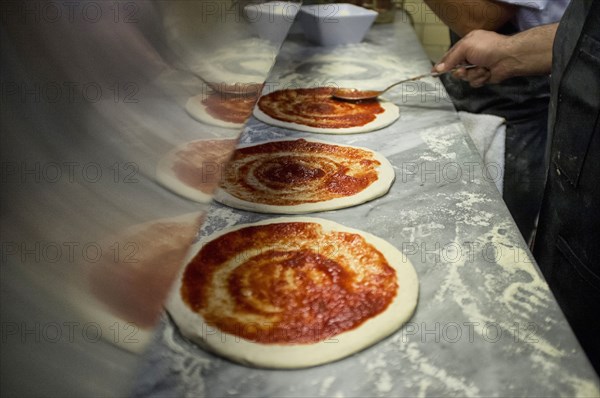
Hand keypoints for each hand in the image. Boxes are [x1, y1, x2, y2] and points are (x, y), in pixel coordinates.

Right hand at [433, 24, 556, 86]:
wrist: (508, 58)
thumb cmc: (487, 48)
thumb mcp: (465, 48)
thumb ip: (451, 59)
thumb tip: (438, 69)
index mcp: (466, 44)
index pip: (450, 56)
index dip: (442, 64)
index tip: (434, 72)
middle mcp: (471, 55)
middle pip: (456, 69)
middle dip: (460, 71)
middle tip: (464, 70)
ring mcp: (477, 66)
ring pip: (465, 77)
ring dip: (473, 75)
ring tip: (482, 69)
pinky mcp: (483, 76)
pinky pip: (474, 83)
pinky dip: (480, 79)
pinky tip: (487, 73)